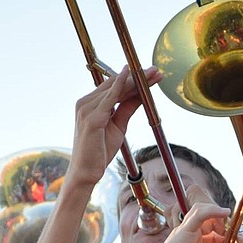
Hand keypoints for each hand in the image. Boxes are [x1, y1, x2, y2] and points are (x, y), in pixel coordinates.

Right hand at [67, 66, 160, 188]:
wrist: (86, 172)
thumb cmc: (99, 152)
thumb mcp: (118, 126)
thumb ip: (127, 108)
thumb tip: (141, 95)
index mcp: (90, 104)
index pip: (114, 86)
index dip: (133, 79)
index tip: (151, 75)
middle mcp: (86, 102)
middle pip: (115, 84)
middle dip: (137, 76)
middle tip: (156, 70)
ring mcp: (86, 109)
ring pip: (115, 88)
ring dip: (134, 80)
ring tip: (152, 74)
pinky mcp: (91, 118)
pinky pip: (109, 98)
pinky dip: (119, 87)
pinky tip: (129, 77)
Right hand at [143, 202, 238, 242]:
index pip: (211, 233)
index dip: (224, 236)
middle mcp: (188, 235)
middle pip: (209, 218)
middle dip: (224, 224)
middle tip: (234, 237)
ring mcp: (185, 231)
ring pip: (204, 210)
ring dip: (219, 217)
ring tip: (229, 228)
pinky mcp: (184, 230)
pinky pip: (200, 213)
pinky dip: (213, 210)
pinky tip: (225, 212)